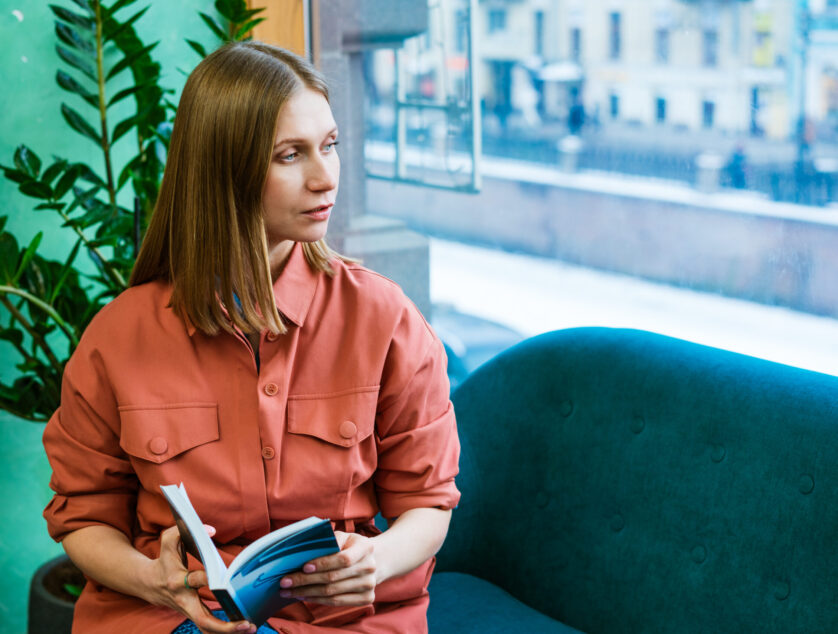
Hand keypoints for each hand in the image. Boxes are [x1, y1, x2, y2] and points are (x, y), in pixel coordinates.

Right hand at [142, 525, 256, 633]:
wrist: (150, 583)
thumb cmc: (165, 559)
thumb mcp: (169, 540)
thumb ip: (188, 529)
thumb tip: (212, 531)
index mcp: (178, 580)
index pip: (196, 580)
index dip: (210, 579)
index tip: (226, 581)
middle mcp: (184, 599)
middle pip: (203, 619)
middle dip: (224, 626)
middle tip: (246, 624)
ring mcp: (188, 610)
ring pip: (207, 628)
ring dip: (228, 632)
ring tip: (251, 628)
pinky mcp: (193, 615)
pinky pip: (208, 627)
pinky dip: (224, 631)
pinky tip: (242, 628)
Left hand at [278, 531, 378, 605]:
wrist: (375, 561)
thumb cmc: (352, 546)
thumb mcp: (345, 536)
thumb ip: (330, 540)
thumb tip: (306, 550)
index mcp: (366, 547)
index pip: (343, 558)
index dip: (323, 563)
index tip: (304, 566)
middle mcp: (370, 567)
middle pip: (333, 577)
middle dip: (306, 580)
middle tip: (285, 582)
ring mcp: (369, 585)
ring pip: (332, 592)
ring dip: (307, 593)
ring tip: (290, 591)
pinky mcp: (366, 598)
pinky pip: (337, 602)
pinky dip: (318, 600)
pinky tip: (304, 596)